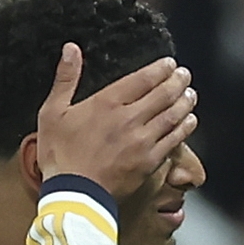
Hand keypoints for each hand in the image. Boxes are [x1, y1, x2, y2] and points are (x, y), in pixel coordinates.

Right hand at [35, 43, 197, 197]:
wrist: (74, 196)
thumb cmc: (60, 155)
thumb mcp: (52, 112)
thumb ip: (65, 78)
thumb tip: (71, 49)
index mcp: (107, 103)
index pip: (142, 79)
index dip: (160, 69)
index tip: (170, 64)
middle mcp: (129, 119)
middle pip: (163, 94)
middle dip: (177, 82)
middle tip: (185, 74)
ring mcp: (143, 141)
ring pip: (172, 116)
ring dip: (184, 102)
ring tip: (191, 94)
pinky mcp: (150, 162)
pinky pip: (173, 140)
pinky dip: (184, 128)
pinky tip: (190, 121)